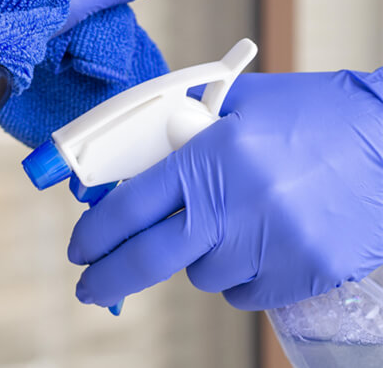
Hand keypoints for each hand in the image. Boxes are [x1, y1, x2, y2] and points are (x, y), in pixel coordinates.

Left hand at [68, 70, 382, 309]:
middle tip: (90, 288)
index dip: (95, 233)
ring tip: (228, 223)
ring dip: (197, 256)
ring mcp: (269, 248)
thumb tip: (133, 159)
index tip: (79, 248)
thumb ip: (184, 128)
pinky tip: (261, 239)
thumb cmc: (316, 114)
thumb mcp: (240, 104)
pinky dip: (239, 272)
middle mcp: (235, 208)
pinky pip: (244, 291)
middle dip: (109, 278)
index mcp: (211, 157)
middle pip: (149, 259)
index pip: (131, 206)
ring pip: (201, 275)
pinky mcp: (301, 276)